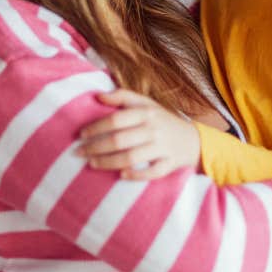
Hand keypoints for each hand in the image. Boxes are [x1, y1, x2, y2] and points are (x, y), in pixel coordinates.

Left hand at [76, 89, 201, 179]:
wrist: (192, 139)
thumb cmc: (162, 120)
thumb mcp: (147, 103)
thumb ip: (123, 97)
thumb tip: (98, 96)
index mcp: (147, 112)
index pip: (116, 119)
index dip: (96, 127)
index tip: (81, 134)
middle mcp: (154, 129)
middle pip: (119, 140)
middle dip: (95, 147)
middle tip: (79, 152)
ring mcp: (162, 147)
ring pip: (131, 157)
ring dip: (108, 162)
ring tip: (92, 164)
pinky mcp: (169, 164)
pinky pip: (151, 172)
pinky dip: (135, 175)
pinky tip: (121, 175)